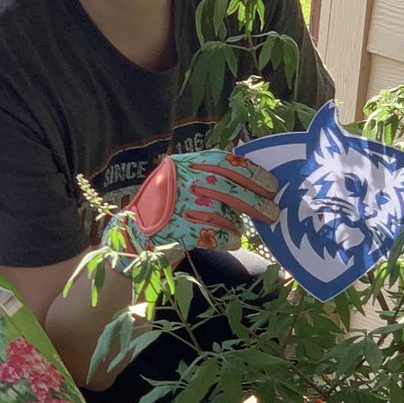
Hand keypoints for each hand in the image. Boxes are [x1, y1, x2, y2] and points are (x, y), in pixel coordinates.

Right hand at [104, 151, 278, 267]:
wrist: (130, 238)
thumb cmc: (164, 210)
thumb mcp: (181, 183)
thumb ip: (210, 179)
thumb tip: (254, 184)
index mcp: (182, 164)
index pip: (223, 161)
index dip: (251, 173)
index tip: (271, 185)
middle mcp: (179, 181)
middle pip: (227, 188)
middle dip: (255, 201)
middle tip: (273, 212)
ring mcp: (175, 206)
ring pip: (221, 212)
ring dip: (239, 222)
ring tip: (243, 228)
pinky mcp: (175, 231)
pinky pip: (213, 234)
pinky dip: (228, 238)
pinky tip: (232, 240)